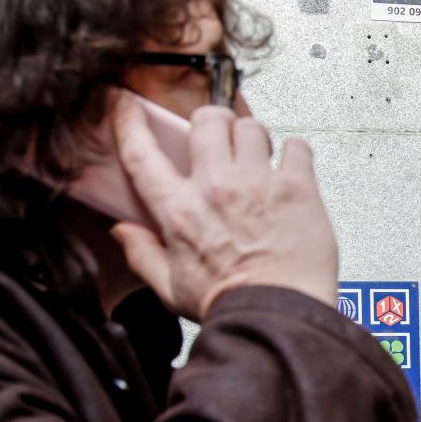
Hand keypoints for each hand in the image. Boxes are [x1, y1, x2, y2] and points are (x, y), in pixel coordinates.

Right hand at [109, 92, 338, 319]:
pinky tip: (290, 170)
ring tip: (257, 157)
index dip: (130, 122)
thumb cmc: (230, 305)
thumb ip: (142, 255)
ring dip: (251, 137)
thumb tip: (123, 232)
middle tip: (218, 136)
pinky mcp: (296, 187)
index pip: (142, 153)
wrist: (279, 316)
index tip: (126, 105)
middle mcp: (215, 188)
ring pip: (250, 126)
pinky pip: (296, 146)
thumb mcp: (170, 288)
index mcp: (179, 211)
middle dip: (209, 122)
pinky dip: (293, 153)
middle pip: (205, 120)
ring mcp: (257, 183)